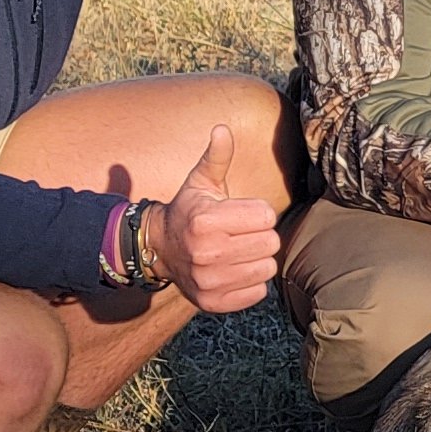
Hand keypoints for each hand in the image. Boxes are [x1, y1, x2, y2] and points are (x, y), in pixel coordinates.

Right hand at [146, 125, 278, 313]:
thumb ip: (217, 157)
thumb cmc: (189, 211)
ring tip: (237, 251)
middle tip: (240, 234)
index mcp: (206, 221)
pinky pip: (257, 292)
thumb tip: (223, 129)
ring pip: (267, 268)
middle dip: (260, 235)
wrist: (160, 249)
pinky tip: (233, 270)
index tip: (241, 213)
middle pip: (270, 243)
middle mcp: (206, 253)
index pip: (266, 216)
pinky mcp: (213, 302)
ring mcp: (209, 281)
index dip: (258, 212)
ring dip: (257, 259)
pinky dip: (251, 282)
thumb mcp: (200, 182)